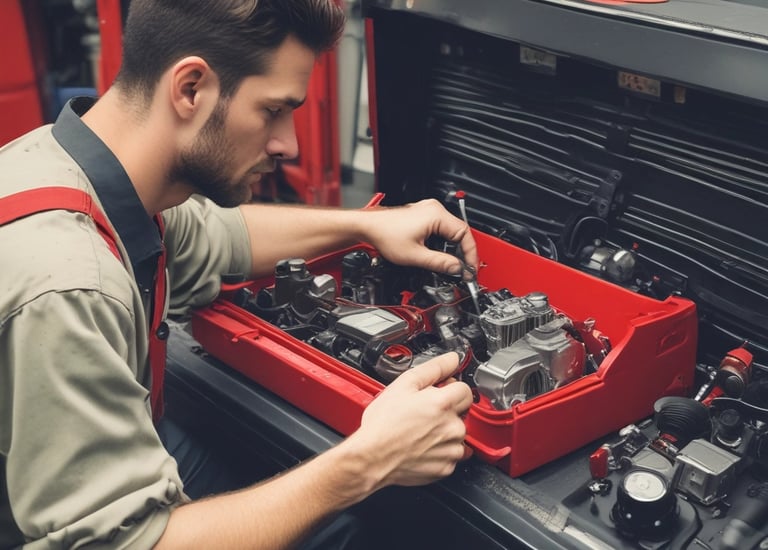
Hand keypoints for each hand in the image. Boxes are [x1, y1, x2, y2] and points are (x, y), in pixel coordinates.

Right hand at [348, 352, 473, 489]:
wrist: (371, 457)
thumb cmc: (382, 424)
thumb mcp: (403, 385)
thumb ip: (433, 368)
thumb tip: (452, 359)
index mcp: (443, 403)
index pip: (465, 389)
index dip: (449, 388)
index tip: (437, 393)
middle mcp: (452, 426)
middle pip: (462, 411)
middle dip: (447, 409)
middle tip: (423, 412)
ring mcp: (451, 448)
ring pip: (457, 433)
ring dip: (445, 430)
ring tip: (420, 431)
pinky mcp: (447, 467)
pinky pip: (452, 453)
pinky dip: (441, 450)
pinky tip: (422, 446)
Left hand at [361, 198, 478, 275]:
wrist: (367, 227)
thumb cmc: (384, 234)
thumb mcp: (415, 255)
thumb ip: (439, 263)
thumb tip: (457, 269)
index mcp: (436, 215)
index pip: (464, 234)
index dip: (470, 253)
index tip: (470, 268)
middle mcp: (434, 209)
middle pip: (459, 232)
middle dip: (462, 253)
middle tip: (463, 270)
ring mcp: (429, 211)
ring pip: (451, 232)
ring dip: (452, 248)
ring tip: (452, 265)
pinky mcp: (423, 216)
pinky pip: (441, 230)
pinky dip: (443, 243)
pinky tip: (440, 255)